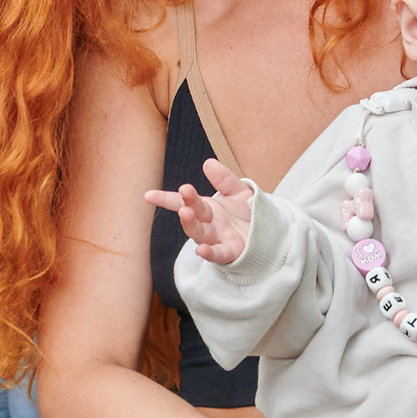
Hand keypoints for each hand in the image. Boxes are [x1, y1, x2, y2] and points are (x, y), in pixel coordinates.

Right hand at [141, 155, 255, 264]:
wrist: (268, 235)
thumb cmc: (248, 213)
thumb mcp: (239, 191)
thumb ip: (224, 179)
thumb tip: (208, 162)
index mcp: (207, 208)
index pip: (182, 202)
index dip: (165, 199)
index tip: (148, 195)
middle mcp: (208, 224)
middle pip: (193, 214)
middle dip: (187, 203)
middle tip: (185, 190)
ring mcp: (217, 239)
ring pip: (200, 234)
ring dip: (191, 225)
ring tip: (185, 213)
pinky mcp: (230, 253)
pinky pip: (217, 254)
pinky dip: (209, 253)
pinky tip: (202, 250)